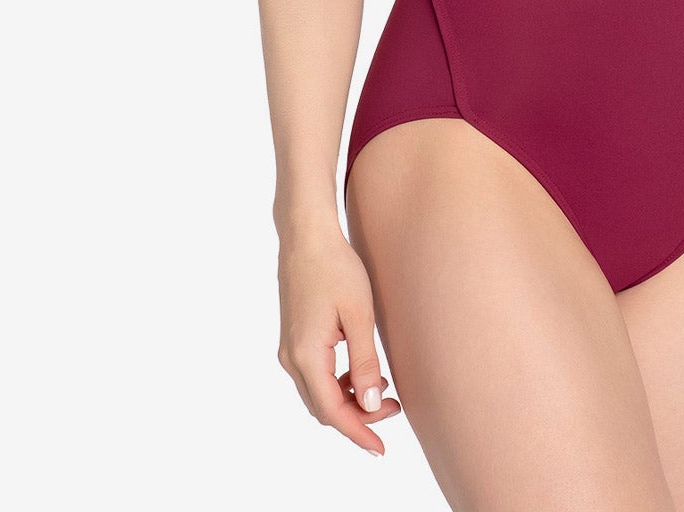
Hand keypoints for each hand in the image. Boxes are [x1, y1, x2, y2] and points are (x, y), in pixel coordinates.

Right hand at [277, 223, 402, 455]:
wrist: (307, 236)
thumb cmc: (335, 268)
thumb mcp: (359, 316)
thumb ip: (365, 362)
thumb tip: (373, 405)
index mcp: (306, 356)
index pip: (333, 411)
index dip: (358, 432)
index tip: (380, 448)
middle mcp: (291, 358)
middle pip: (324, 407)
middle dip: (358, 416)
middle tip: (395, 410)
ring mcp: (289, 349)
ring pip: (319, 392)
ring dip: (350, 399)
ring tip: (386, 389)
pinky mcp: (294, 338)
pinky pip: (315, 375)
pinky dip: (339, 382)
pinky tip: (364, 370)